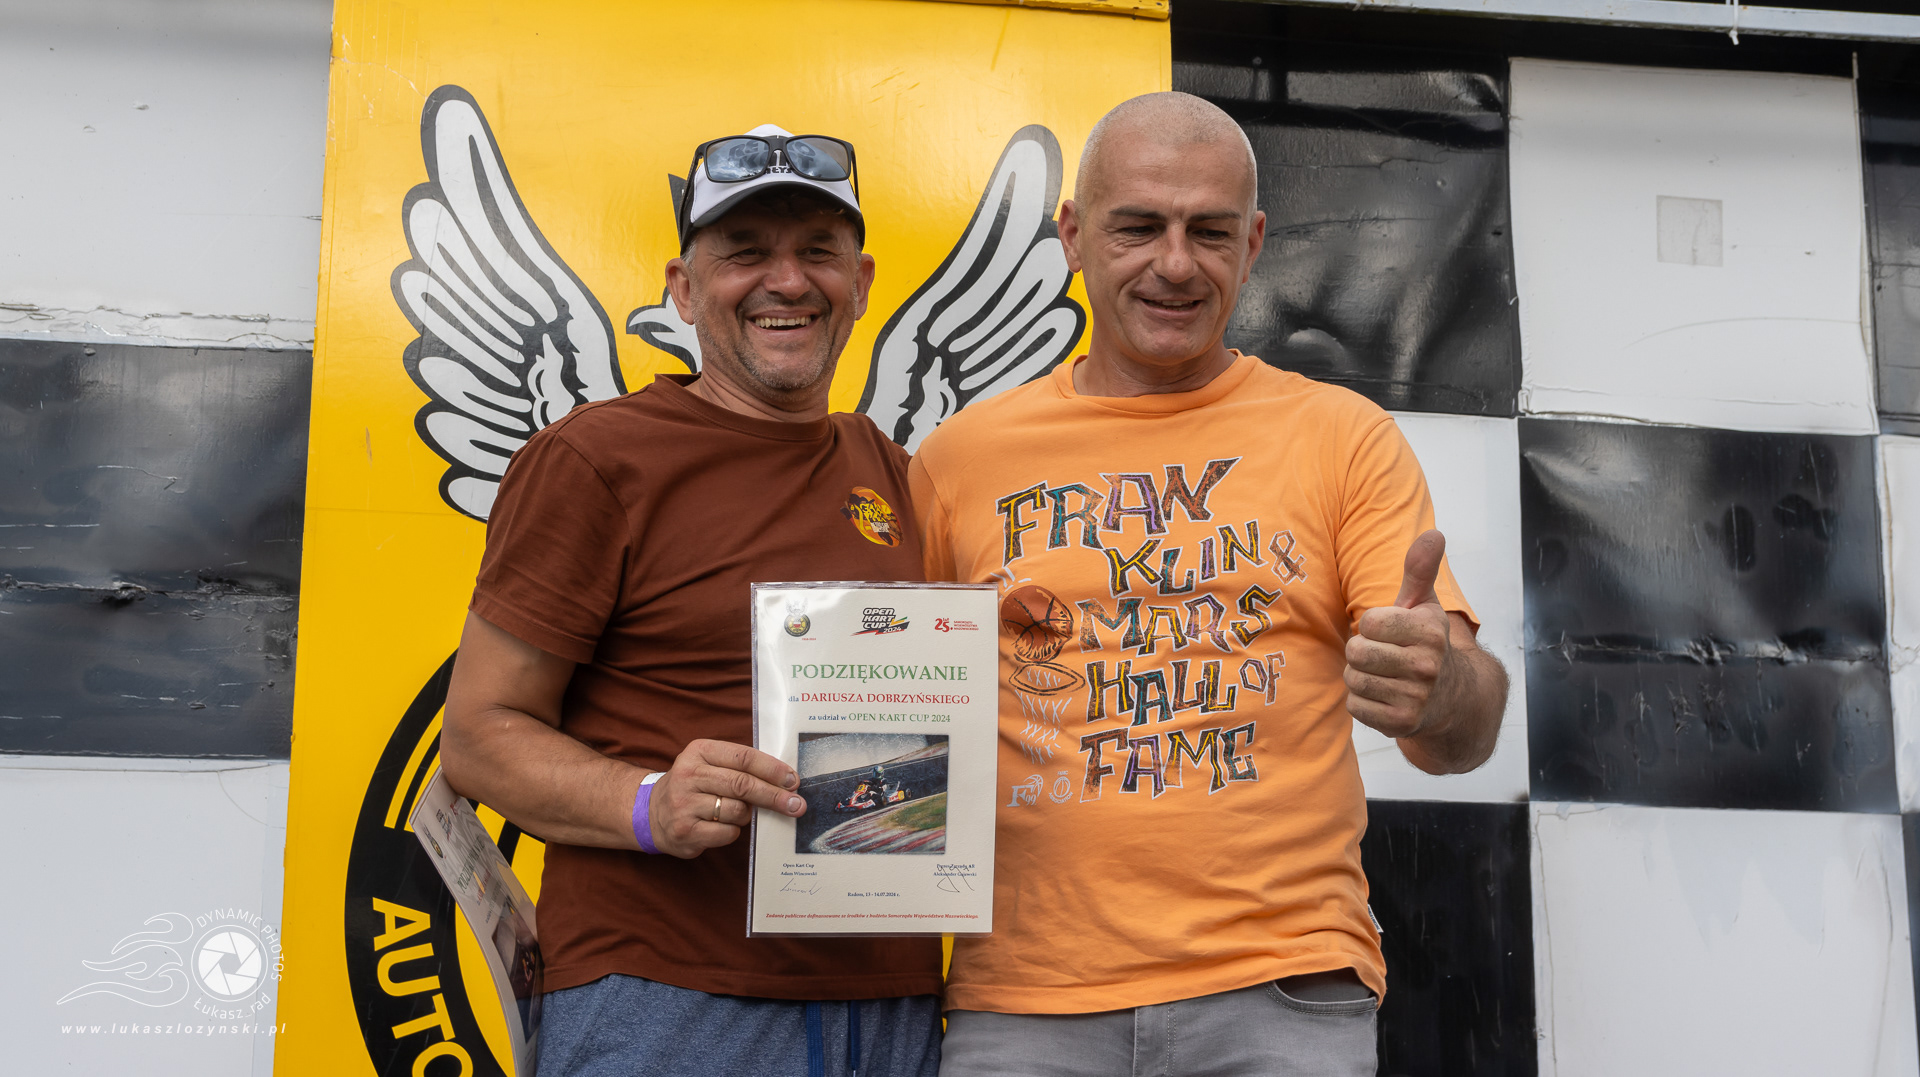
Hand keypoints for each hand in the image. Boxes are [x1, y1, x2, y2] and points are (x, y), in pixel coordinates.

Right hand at [647, 739, 806, 858]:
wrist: (652, 812)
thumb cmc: (694, 786)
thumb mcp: (710, 764)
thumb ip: (741, 767)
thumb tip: (786, 781)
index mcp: (699, 751)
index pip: (744, 757)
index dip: (772, 769)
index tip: (793, 780)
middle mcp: (689, 775)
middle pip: (743, 785)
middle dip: (774, 796)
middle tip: (796, 804)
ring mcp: (684, 804)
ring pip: (737, 811)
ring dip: (746, 815)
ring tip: (736, 812)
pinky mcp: (685, 830)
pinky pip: (727, 833)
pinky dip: (732, 831)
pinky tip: (721, 826)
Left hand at [1344, 529, 1453, 738]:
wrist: (1452, 698)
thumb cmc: (1425, 644)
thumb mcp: (1424, 604)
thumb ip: (1420, 569)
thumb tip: (1434, 533)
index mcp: (1430, 632)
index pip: (1368, 622)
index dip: (1372, 625)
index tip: (1390, 632)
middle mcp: (1427, 666)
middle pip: (1356, 651)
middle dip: (1361, 652)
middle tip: (1381, 655)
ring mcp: (1416, 698)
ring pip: (1353, 679)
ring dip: (1359, 676)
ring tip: (1382, 675)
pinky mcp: (1401, 724)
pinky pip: (1356, 706)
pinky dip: (1362, 702)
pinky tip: (1383, 696)